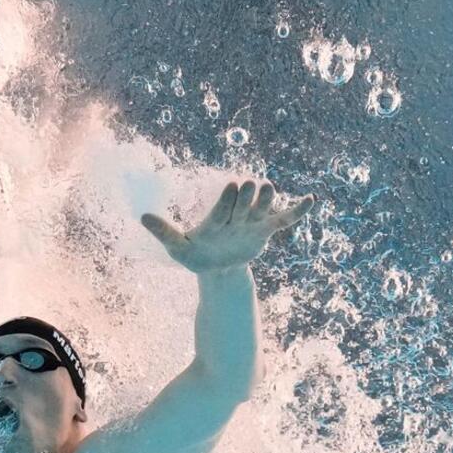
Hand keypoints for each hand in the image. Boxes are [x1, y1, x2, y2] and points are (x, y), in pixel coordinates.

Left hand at [140, 181, 314, 273]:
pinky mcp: (265, 230)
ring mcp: (252, 222)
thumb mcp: (178, 247)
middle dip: (248, 196)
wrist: (215, 268)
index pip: (223, 208)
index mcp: (216, 217)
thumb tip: (141, 217)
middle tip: (251, 184)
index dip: (228, 200)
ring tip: (269, 188)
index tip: (233, 187)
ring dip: (266, 199)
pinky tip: (310, 200)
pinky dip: (296, 211)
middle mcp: (235, 215)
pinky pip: (284, 220)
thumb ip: (165, 232)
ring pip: (262, 208)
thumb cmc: (195, 255)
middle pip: (244, 203)